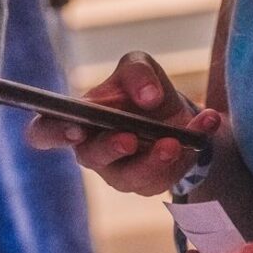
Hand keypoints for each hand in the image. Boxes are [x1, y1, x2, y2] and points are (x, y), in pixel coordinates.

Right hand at [26, 51, 219, 195]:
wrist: (178, 118)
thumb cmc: (143, 93)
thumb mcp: (139, 67)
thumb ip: (137, 73)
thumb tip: (147, 98)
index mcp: (77, 121)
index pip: (44, 133)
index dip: (52, 134)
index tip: (74, 129)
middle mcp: (92, 152)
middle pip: (90, 158)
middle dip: (109, 148)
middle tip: (129, 138)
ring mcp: (120, 174)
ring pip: (131, 177)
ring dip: (154, 159)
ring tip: (176, 141)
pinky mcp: (150, 185)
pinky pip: (168, 175)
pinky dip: (193, 147)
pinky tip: (208, 124)